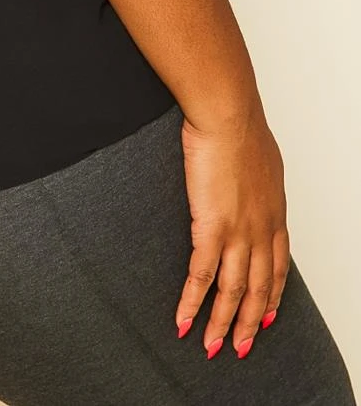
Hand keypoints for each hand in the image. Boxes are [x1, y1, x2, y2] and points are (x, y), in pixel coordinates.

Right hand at [176, 104, 290, 358]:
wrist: (227, 115)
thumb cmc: (240, 125)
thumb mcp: (261, 158)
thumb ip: (257, 179)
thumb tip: (251, 179)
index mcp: (274, 213)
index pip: (278, 265)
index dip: (273, 294)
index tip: (268, 315)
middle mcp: (262, 230)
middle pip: (259, 287)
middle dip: (250, 321)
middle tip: (241, 345)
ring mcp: (239, 232)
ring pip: (233, 291)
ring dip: (222, 323)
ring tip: (213, 347)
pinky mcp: (211, 228)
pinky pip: (201, 276)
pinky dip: (193, 302)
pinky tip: (184, 321)